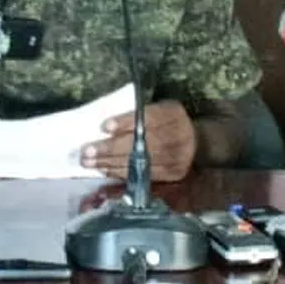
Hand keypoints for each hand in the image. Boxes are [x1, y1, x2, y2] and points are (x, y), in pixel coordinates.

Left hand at [81, 100, 196, 181]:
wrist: (196, 141)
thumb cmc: (169, 121)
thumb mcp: (160, 108)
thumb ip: (139, 114)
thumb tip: (107, 127)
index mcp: (173, 114)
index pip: (148, 118)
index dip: (126, 123)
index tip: (104, 127)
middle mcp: (177, 136)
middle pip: (141, 144)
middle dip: (111, 149)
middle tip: (87, 151)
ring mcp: (176, 158)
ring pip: (139, 162)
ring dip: (110, 163)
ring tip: (89, 162)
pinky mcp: (172, 175)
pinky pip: (142, 175)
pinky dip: (121, 173)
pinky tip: (104, 170)